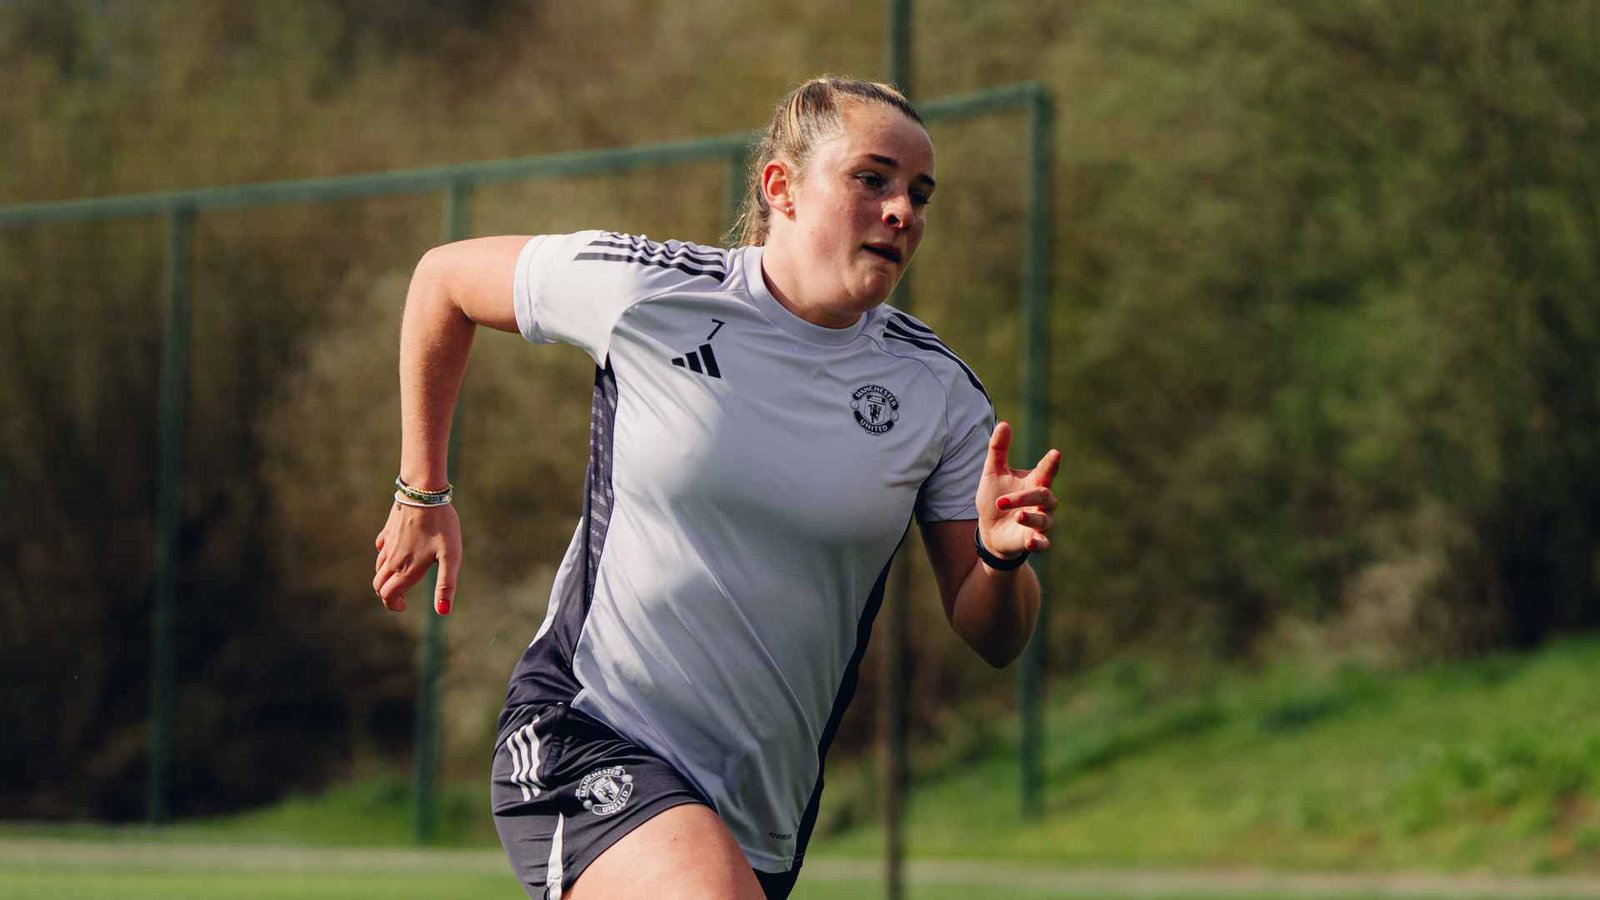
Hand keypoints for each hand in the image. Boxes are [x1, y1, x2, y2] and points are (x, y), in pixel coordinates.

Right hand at [372, 501, 460, 614]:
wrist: (424, 492)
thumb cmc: (441, 525)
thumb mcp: (451, 557)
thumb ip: (446, 585)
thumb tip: (443, 612)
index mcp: (406, 569)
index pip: (388, 596)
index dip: (393, 605)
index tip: (404, 605)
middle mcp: (393, 559)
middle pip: (379, 584)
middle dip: (387, 594)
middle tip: (401, 595)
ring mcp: (388, 544)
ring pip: (379, 567)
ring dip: (386, 576)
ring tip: (402, 576)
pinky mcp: (388, 529)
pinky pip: (380, 548)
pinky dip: (384, 556)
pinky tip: (397, 551)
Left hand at [975, 421, 1060, 560]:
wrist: (990, 530)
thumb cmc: (995, 498)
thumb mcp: (992, 473)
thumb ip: (999, 450)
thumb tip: (1004, 423)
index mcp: (1034, 483)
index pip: (1046, 471)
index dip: (1050, 463)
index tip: (1055, 453)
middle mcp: (1041, 503)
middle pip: (1043, 496)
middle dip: (1025, 497)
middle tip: (1002, 501)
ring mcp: (1039, 522)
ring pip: (1043, 520)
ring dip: (1029, 518)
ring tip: (1017, 516)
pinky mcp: (1033, 540)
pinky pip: (1043, 543)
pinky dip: (1039, 543)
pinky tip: (1032, 542)